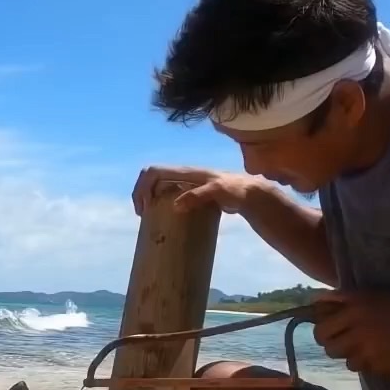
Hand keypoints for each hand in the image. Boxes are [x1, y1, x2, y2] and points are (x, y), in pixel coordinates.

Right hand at [132, 166, 272, 217]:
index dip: (143, 187)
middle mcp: (181, 175)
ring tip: (148, 216)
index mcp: (184, 172)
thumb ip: (198, 196)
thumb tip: (176, 206)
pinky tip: (162, 217)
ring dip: (147, 197)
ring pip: (156, 184)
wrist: (249, 194)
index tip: (146, 207)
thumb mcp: (218, 192)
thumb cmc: (235, 190)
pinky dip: (158, 203)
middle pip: (150, 176)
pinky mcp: (190, 193)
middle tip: (142, 214)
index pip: (153, 172)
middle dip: (140, 193)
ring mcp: (184, 184)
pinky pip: (166, 194)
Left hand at [311, 289, 389, 375]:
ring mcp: (367, 354)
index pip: (321, 330)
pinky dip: (369, 364)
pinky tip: (381, 355)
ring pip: (346, 361)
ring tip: (368, 348)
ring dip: (353, 356)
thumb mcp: (372, 294)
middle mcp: (357, 334)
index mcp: (354, 313)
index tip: (331, 331)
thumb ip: (342, 298)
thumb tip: (314, 301)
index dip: (323, 332)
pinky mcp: (378, 369)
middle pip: (330, 349)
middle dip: (336, 345)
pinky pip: (364, 369)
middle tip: (347, 341)